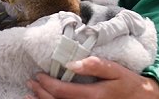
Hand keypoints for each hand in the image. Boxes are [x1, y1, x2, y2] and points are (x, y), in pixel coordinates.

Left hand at [26, 56, 158, 98]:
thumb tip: (72, 62)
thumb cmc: (129, 83)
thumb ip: (95, 65)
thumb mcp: (115, 70)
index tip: (38, 75)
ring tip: (30, 96)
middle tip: (30, 83)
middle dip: (41, 94)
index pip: (63, 92)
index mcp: (94, 96)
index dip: (48, 84)